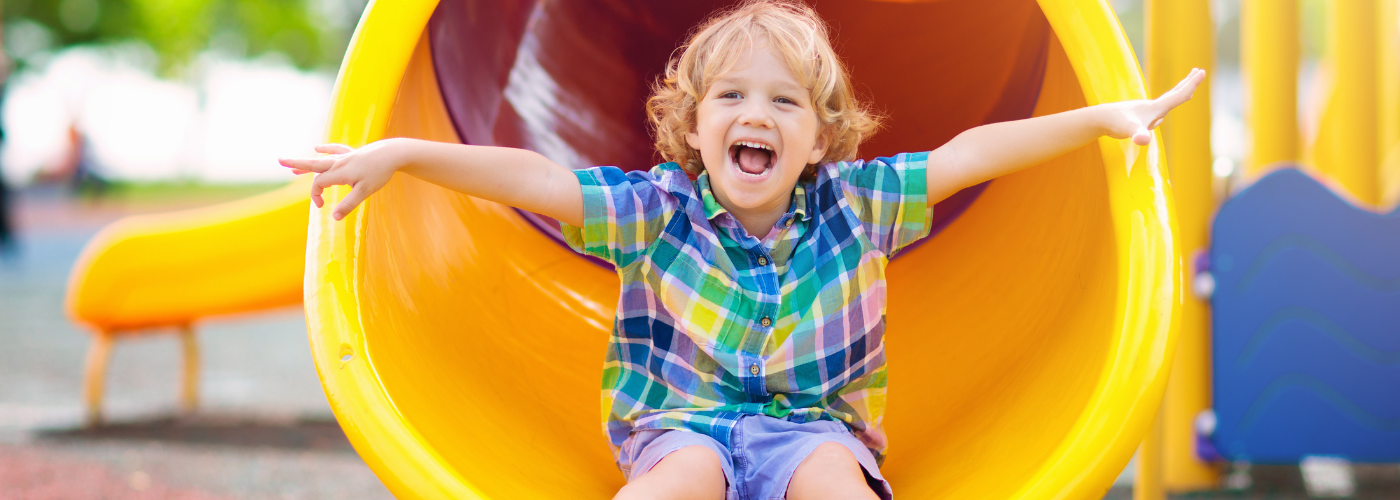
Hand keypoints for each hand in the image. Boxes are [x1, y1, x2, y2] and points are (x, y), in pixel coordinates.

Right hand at [279, 141, 399, 220]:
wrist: (393, 153)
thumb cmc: (379, 173)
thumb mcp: (365, 191)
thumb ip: (348, 204)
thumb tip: (333, 218)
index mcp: (340, 172)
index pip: (319, 183)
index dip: (316, 195)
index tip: (321, 207)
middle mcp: (339, 162)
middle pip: (313, 164)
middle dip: (297, 164)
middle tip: (280, 160)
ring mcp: (345, 156)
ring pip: (322, 159)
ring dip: (307, 163)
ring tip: (292, 167)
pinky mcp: (353, 152)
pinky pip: (335, 149)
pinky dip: (326, 149)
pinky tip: (317, 147)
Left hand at [1103, 68, 1205, 145]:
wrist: (1098, 119)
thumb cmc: (1115, 123)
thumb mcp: (1130, 130)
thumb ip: (1139, 135)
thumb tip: (1143, 140)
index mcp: (1155, 107)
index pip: (1178, 95)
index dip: (1192, 85)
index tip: (1202, 71)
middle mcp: (1151, 107)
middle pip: (1174, 94)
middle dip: (1188, 83)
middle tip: (1198, 71)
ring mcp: (1144, 112)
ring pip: (1166, 102)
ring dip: (1177, 95)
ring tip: (1186, 91)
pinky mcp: (1137, 118)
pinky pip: (1156, 113)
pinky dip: (1163, 109)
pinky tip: (1159, 118)